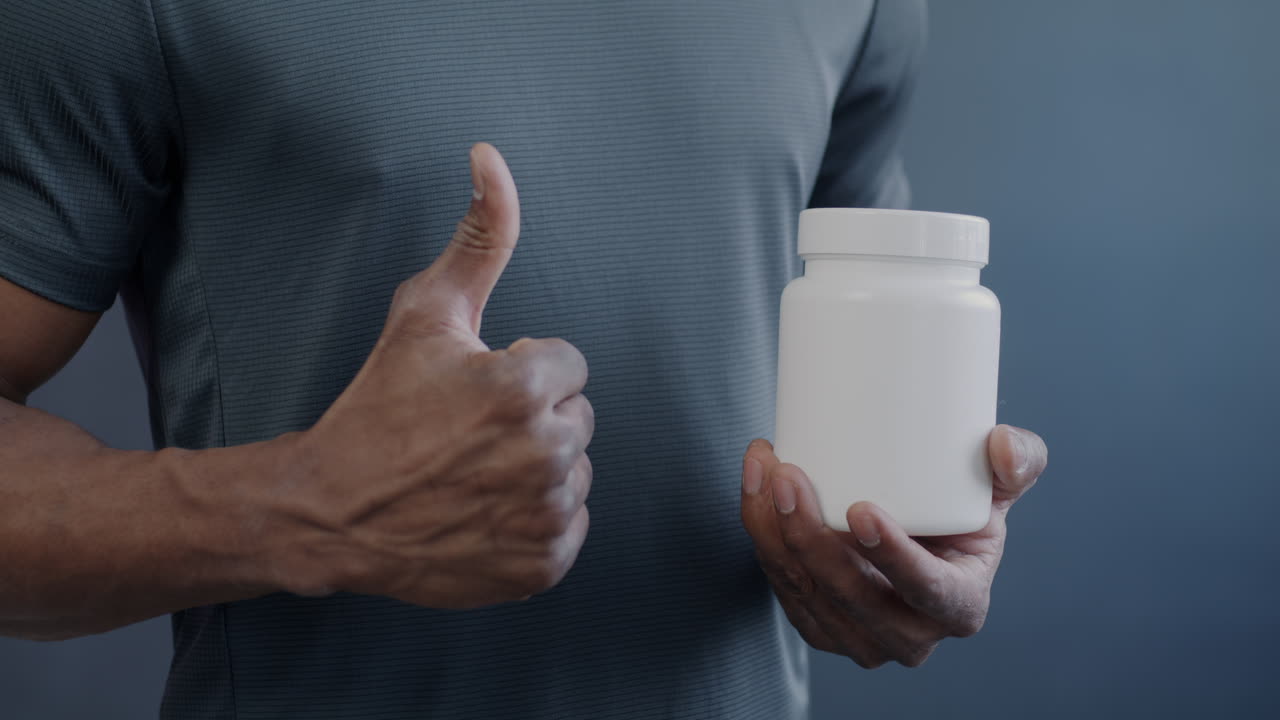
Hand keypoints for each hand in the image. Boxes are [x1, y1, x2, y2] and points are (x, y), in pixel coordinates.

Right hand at [272, 143, 593, 608]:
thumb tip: (491, 158)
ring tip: (474, 472)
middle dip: (533, 417)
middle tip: (468, 433)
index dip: (522, 371)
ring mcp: (546, 514)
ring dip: (537, 468)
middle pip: (577, 417)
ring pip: (575, 470)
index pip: (569, 366)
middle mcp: (545, 453)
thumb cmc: (376, 408)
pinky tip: (484, 511)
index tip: (474, 391)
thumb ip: (479, 237)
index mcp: (524, 387)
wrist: (332, 512)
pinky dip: (535, 521)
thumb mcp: (424, 313)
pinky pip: (571, 525)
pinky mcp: (542, 565)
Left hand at [741, 425, 1046, 667]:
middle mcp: (908, 636)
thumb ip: (1017, 461)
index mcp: (959, 606)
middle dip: (810, 537)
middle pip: (850, 596)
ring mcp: (858, 639)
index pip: (927, 590)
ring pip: (804, 591)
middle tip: (790, 475)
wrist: (915, 532)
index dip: (893, 557)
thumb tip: (1000, 445)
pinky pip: (781, 587)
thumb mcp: (998, 488)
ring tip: (766, 468)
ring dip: (772, 530)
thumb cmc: (959, 511)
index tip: (860, 509)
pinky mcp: (819, 626)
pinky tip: (756, 489)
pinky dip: (761, 536)